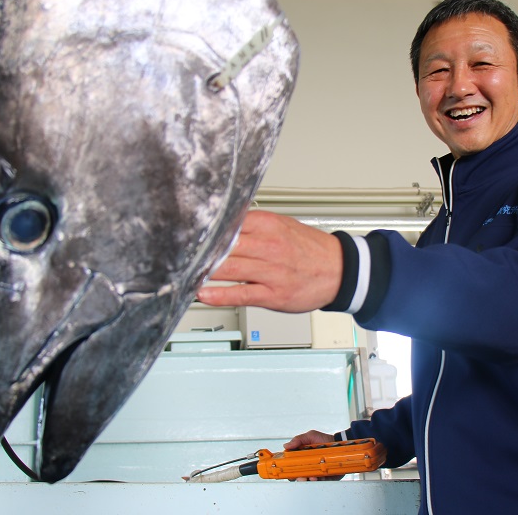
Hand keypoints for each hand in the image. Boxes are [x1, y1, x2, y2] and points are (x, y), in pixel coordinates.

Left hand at [195, 211, 341, 312]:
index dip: (204, 229)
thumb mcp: (282, 226)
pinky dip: (218, 294)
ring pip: (229, 268)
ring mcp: (270, 271)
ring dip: (204, 271)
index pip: (228, 223)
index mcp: (268, 225)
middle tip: (177, 253)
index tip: (184, 232)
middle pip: (224, 245)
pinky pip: (240, 293)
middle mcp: (268, 246)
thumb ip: (252, 225)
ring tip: (184, 272)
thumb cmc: (309, 249)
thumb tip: (222, 225)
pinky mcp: (273, 294)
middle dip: (200, 250)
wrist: (340, 270)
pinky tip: (203, 294)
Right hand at [284, 430, 344, 481]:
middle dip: (298, 478)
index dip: (289, 471)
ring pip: (310, 481)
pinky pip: (321, 482)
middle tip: (299, 476)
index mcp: (303, 458)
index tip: (288, 471)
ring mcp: (317, 472)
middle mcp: (309, 466)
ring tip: (310, 477)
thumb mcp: (310, 436)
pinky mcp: (326, 476)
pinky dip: (318, 481)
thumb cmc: (325, 440)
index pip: (292, 467)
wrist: (340, 443)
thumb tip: (286, 446)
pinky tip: (316, 477)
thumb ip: (299, 439)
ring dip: (308, 480)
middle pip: (299, 476)